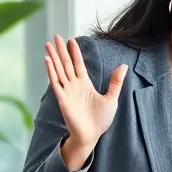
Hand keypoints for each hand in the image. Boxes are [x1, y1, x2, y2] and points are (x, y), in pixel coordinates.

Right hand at [45, 36, 127, 166]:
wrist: (92, 135)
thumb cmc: (101, 119)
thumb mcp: (112, 98)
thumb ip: (115, 82)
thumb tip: (124, 65)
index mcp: (85, 84)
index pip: (78, 64)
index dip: (75, 52)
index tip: (71, 40)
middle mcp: (74, 85)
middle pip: (66, 64)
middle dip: (61, 51)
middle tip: (56, 36)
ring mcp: (67, 91)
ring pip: (59, 70)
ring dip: (53, 57)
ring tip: (48, 44)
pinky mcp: (62, 99)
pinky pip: (56, 83)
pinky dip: (51, 72)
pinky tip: (48, 61)